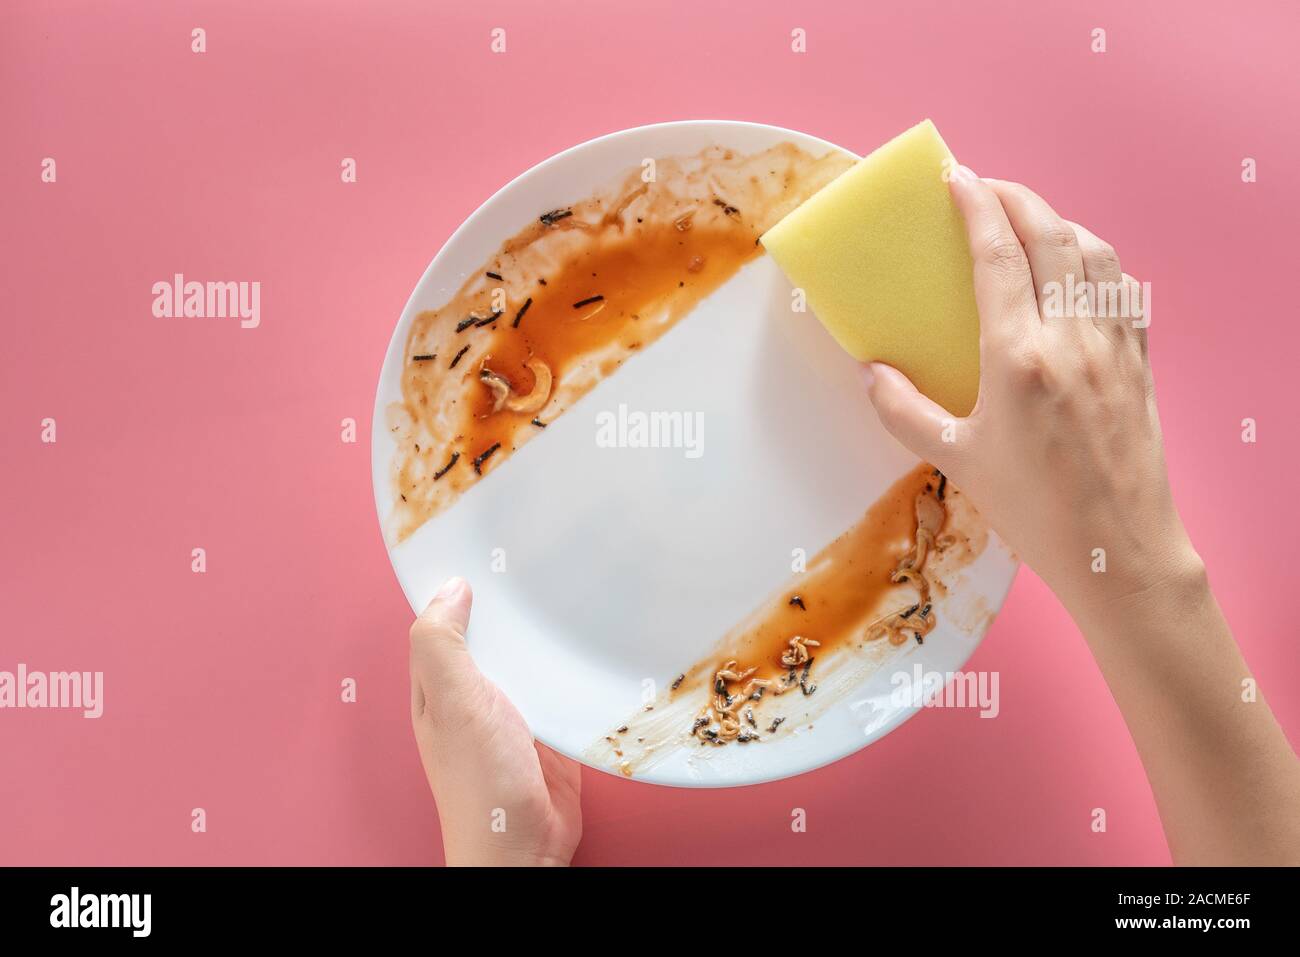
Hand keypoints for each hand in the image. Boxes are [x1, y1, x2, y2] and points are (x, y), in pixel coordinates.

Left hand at [409, 577, 582, 865]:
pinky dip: (569, 667)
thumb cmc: (480, 783)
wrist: (524, 844)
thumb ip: (441, 645)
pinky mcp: (548, 727)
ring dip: (541, 634)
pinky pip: (557, 684)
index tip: (477, 542)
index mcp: (437, 684)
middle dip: (507, 603)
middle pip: (489, 634)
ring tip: (565, 585)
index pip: (441, 620)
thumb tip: (449, 589)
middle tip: (533, 552)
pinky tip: (584, 644)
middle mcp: (471, 694)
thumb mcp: (452, 702)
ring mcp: (510, 711)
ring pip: (525, 657)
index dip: (453, 583)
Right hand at [866, 168, 1198, 614]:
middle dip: (1016, 197)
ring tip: (1027, 221)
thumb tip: (871, 372)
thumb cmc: (1036, 511)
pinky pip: (1123, 288)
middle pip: (1051, 234)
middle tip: (984, 186)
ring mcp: (1114, 346)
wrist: (1118, 549)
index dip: (977, 205)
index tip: (957, 177)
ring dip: (1058, 222)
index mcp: (1020, 358)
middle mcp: (1073, 339)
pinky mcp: (1140, 361)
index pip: (1000, 255)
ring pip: (1094, 252)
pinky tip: (1079, 271)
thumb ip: (904, 412)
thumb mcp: (957, 461)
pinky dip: (1097, 261)